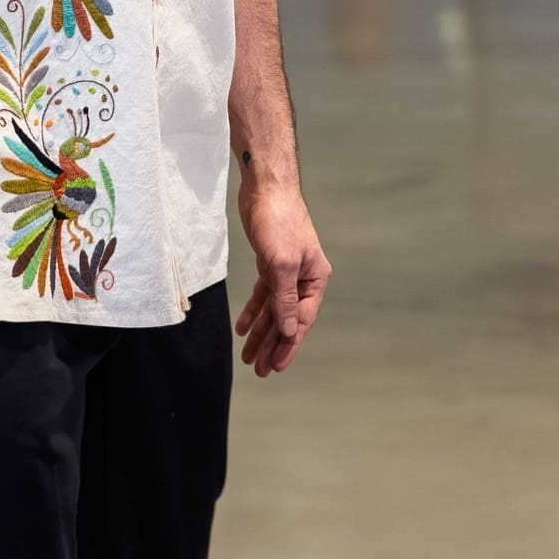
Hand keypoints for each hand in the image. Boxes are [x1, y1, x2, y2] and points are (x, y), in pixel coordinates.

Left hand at [235, 179, 330, 376]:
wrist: (265, 188)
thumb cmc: (279, 219)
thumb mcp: (282, 262)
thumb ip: (285, 298)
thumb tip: (290, 329)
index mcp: (314, 278)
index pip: (302, 320)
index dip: (288, 346)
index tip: (276, 367)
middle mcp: (303, 278)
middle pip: (287, 320)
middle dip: (273, 345)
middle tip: (260, 370)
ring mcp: (286, 272)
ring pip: (274, 310)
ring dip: (261, 333)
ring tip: (250, 356)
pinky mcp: (270, 264)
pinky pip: (263, 295)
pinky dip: (254, 312)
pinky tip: (243, 328)